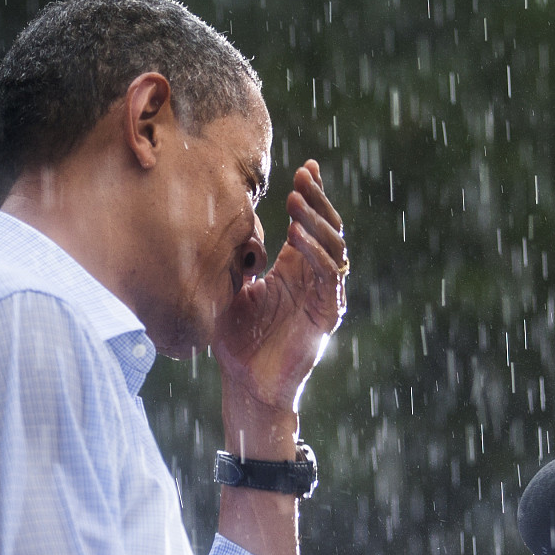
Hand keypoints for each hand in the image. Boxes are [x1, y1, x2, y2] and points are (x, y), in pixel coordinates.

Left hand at [213, 160, 345, 414]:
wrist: (247, 386)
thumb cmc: (236, 342)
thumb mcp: (229, 289)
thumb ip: (236, 259)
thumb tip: (220, 223)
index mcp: (293, 269)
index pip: (310, 223)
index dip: (313, 195)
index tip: (306, 167)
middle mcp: (313, 278)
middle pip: (328, 228)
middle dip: (317, 200)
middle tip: (304, 176)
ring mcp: (323, 295)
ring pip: (334, 248)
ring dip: (316, 221)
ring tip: (297, 200)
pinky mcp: (327, 315)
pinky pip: (329, 277)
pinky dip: (316, 254)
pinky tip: (298, 236)